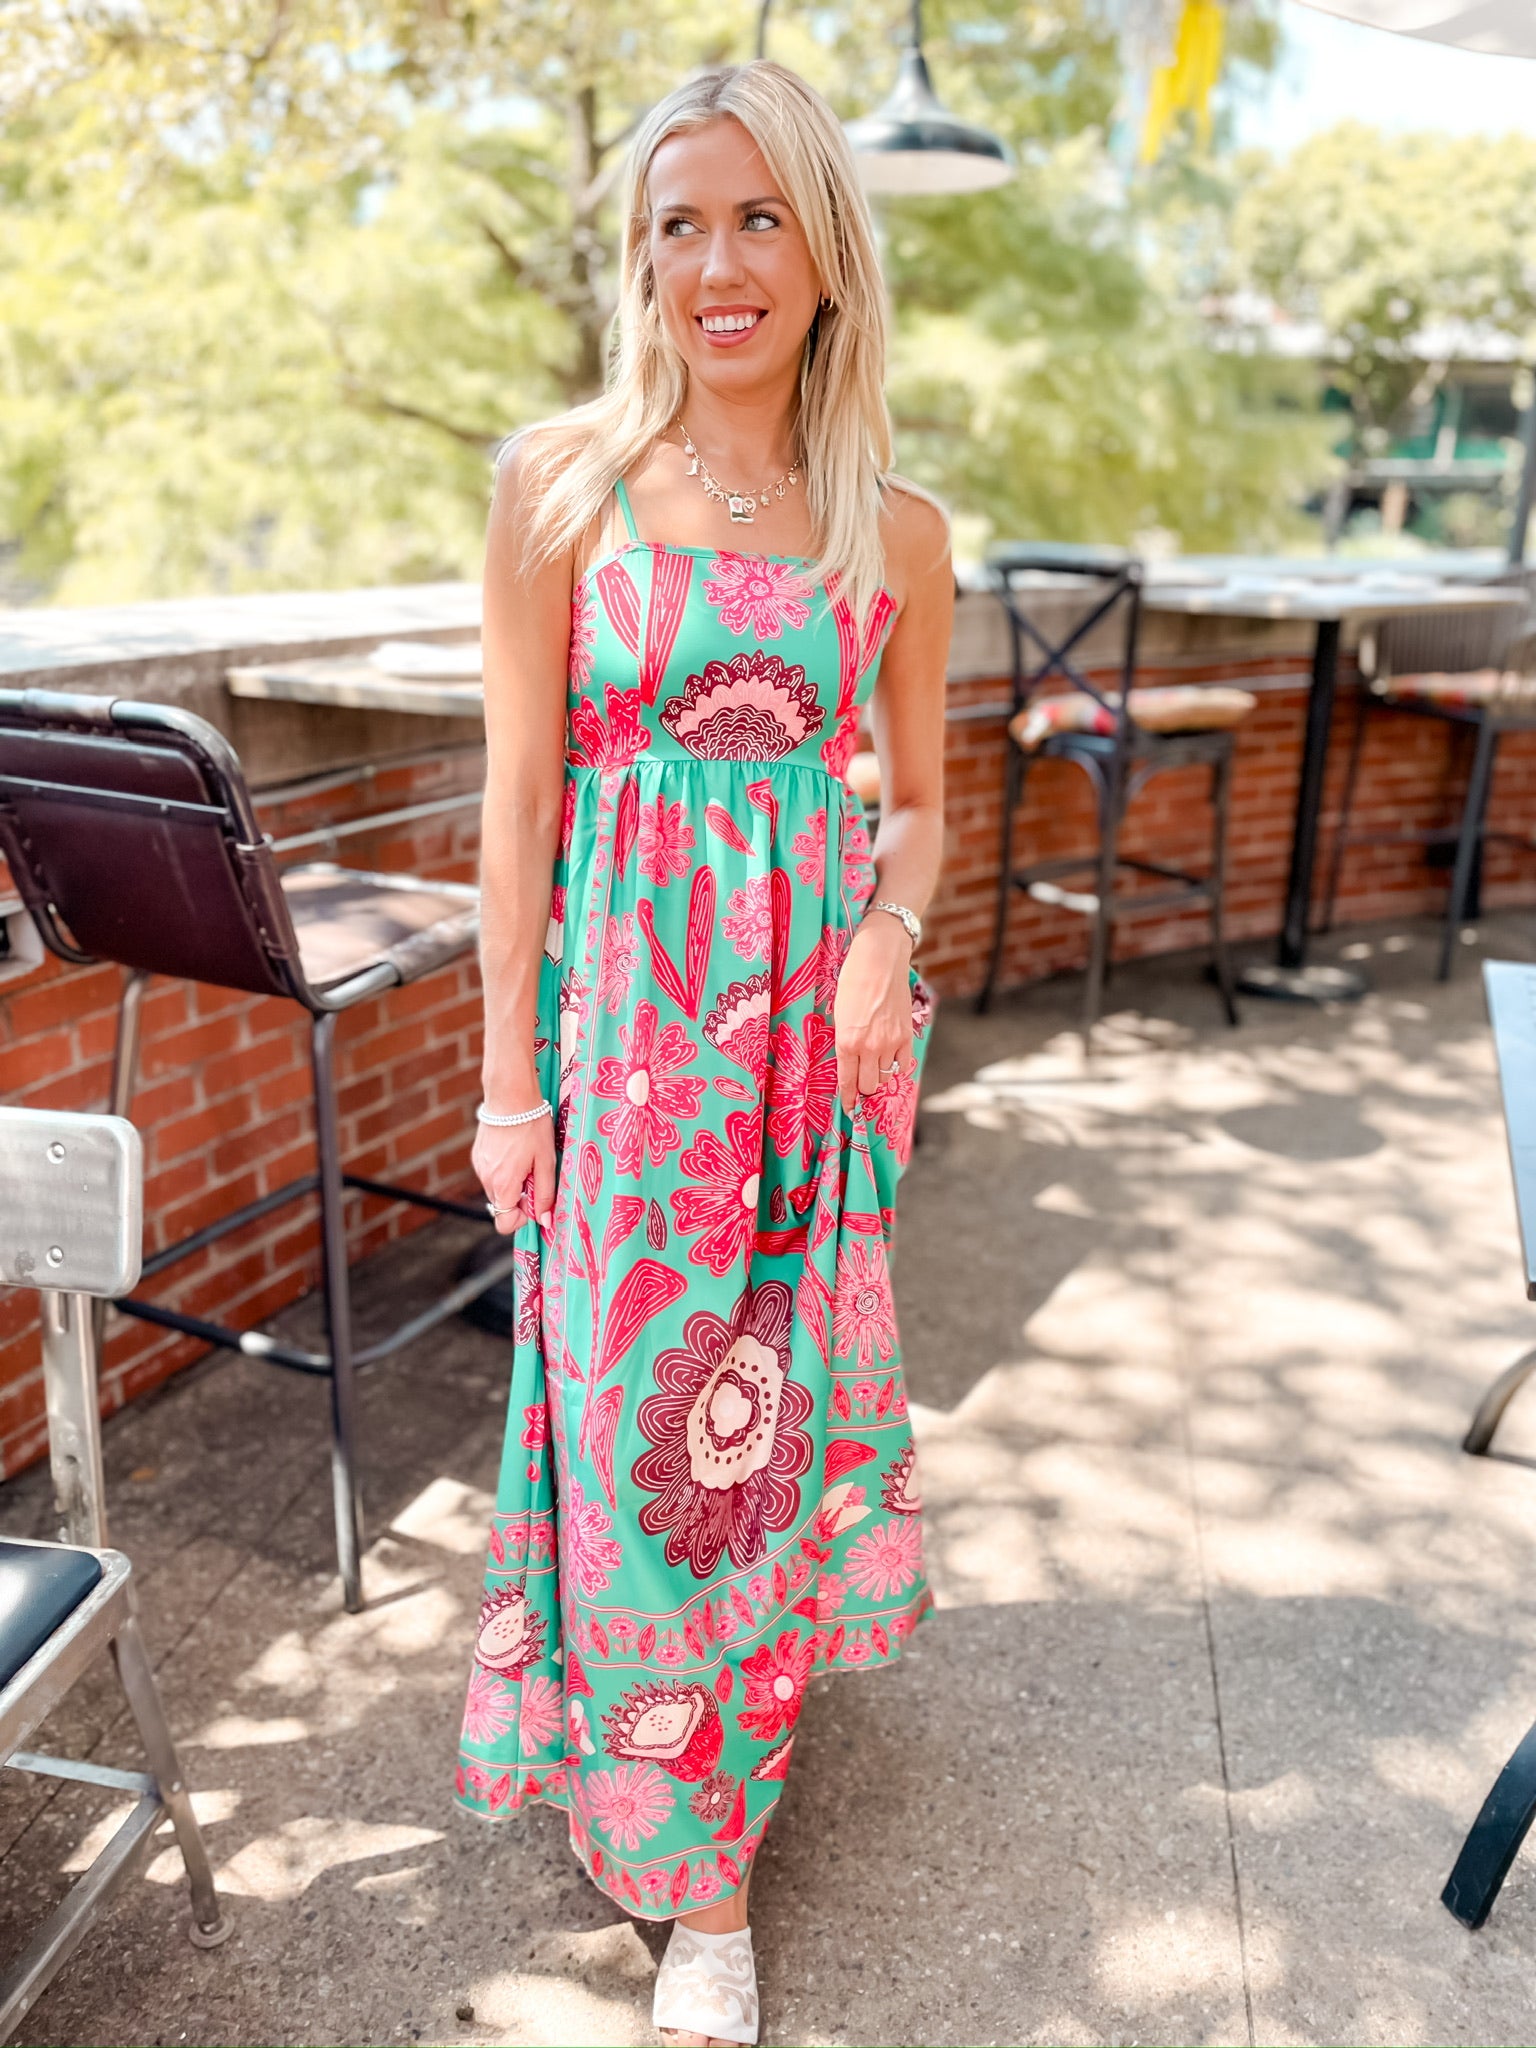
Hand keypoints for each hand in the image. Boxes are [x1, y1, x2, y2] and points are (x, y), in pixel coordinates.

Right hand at [472, 1101, 557, 1235]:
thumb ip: (545, 1194)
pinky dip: (503, 1170)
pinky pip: (491, 1173)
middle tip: (535, 1174)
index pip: (504, 1223)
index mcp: (503, 1185)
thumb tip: (545, 1221)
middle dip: (520, 1197)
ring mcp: (479, 1166)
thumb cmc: (531, 1127)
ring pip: (497, 1189)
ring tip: (526, 1158)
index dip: (521, 1219)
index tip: (535, 1202)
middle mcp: (486, 1179)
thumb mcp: (546, 1161)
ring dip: (512, 1183)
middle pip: (502, 1205)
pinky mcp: (478, 1155)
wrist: (509, 1096)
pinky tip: (515, 1150)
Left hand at [832, 916, 917, 1115]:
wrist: (879, 959)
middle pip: (869, 1086)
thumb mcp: (838, 1013)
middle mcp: (870, 1047)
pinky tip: (889, 1060)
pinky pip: (903, 1064)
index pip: (847, 1082)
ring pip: (886, 1077)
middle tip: (859, 1084)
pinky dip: (896, 1066)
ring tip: (872, 1069)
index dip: (847, 1098)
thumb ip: (844, 1040)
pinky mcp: (906, 1035)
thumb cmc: (852, 980)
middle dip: (863, 1088)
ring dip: (878, 1077)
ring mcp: (891, 1042)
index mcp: (846, 1042)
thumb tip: (848, 1062)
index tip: (848, 1108)